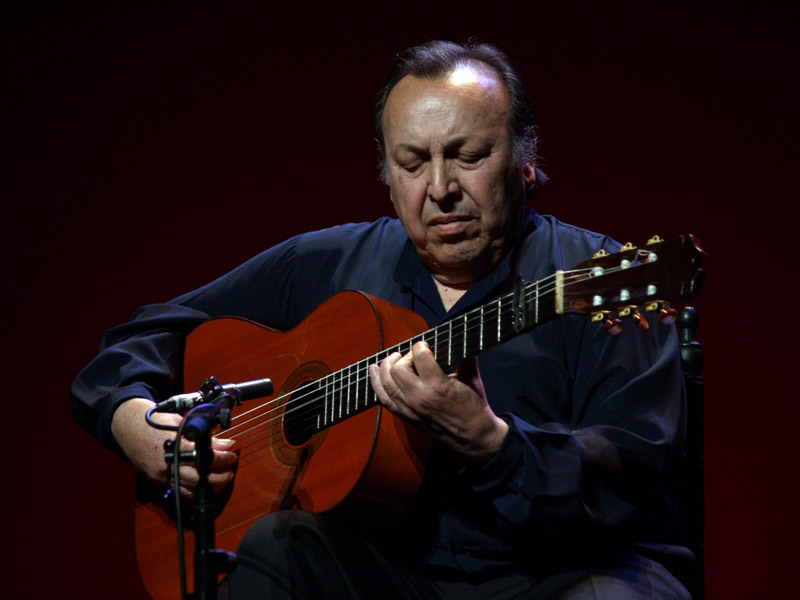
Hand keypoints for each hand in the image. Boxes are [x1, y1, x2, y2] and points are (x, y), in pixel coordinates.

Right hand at [111, 397, 237, 497]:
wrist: (129, 426)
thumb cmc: (156, 422)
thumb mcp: (182, 424)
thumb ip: (204, 437)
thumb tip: (225, 444)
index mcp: (175, 446)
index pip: (206, 458)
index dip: (223, 457)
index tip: (232, 453)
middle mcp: (168, 464)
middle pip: (201, 479)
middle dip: (221, 476)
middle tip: (230, 469)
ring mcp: (161, 475)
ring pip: (192, 489)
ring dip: (210, 485)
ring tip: (222, 477)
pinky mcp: (157, 481)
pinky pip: (179, 492)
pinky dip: (194, 490)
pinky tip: (204, 484)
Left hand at [368, 341, 507, 464]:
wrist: (474, 439)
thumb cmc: (475, 410)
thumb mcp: (472, 379)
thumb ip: (464, 358)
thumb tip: (461, 340)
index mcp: (438, 386)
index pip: (419, 356)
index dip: (421, 346)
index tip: (425, 346)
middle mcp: (419, 397)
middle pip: (397, 368)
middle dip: (404, 357)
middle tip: (413, 356)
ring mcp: (410, 409)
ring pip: (386, 383)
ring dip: (386, 367)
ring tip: (392, 359)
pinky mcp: (407, 417)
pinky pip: (384, 399)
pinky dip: (377, 384)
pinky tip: (375, 372)